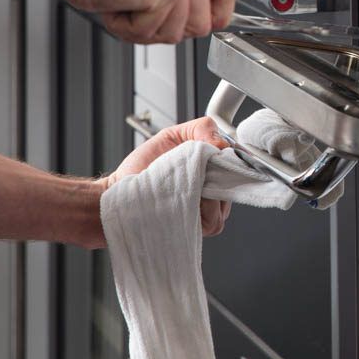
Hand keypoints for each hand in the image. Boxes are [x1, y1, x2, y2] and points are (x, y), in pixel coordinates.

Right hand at [62, 0, 237, 43]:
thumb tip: (201, 22)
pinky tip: (120, 4)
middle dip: (167, 29)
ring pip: (177, 33)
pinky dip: (129, 28)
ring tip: (127, 4)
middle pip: (201, 25)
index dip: (218, 16)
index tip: (203, 23)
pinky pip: (152, 31)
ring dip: (144, 29)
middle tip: (140, 9)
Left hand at [101, 116, 231, 239]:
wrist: (119, 195)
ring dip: (204, 193)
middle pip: (235, 183)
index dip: (232, 157)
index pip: (240, 162)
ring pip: (225, 203)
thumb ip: (202, 129)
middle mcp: (216, 193)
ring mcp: (209, 213)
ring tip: (178, 186)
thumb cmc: (141, 169)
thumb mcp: (172, 136)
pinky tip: (179, 202)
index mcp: (213, 169)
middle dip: (215, 173)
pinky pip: (213, 219)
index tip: (216, 153)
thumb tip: (223, 144)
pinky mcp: (200, 229)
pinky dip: (197, 208)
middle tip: (189, 167)